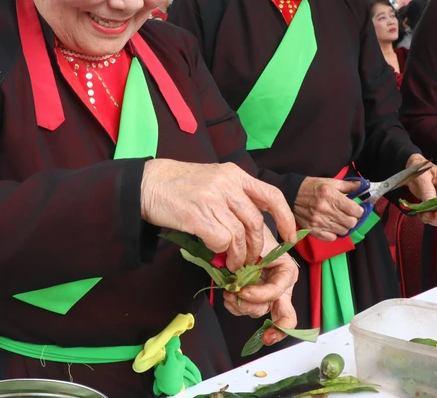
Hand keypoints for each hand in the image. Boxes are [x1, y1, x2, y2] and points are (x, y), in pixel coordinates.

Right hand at [141, 160, 296, 271]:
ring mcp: (212, 198)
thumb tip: (251, 229)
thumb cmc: (179, 185)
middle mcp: (227, 184)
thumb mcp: (213, 180)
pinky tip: (215, 254)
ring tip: (232, 262)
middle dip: (256, 247)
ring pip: (240, 235)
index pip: (272, 195)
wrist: (147, 184)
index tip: (289, 237)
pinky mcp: (197, 215)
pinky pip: (221, 241)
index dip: (285, 218)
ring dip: (239, 256)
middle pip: (256, 222)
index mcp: (234, 174)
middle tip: (250, 260)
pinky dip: (221, 252)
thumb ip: (233, 198)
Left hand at [222, 227, 298, 346]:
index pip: (276, 291)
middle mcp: (279, 287)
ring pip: (257, 311)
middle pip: (276, 312)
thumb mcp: (259, 241)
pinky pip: (244, 310)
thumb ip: (255, 258)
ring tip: (228, 294)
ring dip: (240, 306)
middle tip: (255, 321)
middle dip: (264, 318)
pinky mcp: (251, 298)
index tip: (242, 292)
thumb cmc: (255, 233)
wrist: (244, 231)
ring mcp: (265, 294)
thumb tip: (240, 276)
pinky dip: (234, 306)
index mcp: (287, 273)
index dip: (260, 295)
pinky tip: (228, 297)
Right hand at [294, 177, 364, 241]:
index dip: (359, 210)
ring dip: (343, 226)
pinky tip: (330, 225)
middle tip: (348, 215)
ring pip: (343, 231)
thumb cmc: (311, 187)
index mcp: (331, 196)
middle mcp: (325, 210)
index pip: (355, 210)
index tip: (357, 209)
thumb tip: (362, 186)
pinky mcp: (312, 230)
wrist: (290, 194)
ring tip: (338, 220)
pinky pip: (331, 238)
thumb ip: (347, 185)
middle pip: (351, 223)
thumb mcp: (329, 182)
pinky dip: (333, 233)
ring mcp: (318, 222)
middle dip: (352, 219)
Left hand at [405, 155, 436, 226]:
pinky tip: (424, 216)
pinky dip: (434, 221)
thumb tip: (430, 203)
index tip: (434, 214)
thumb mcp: (420, 177)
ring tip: (422, 215)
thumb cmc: (418, 170)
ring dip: (436, 221)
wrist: (414, 171)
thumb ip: (426, 189)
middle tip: (423, 215)